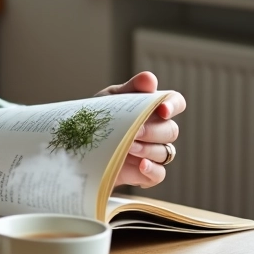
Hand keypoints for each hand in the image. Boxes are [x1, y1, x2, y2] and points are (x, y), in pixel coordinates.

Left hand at [96, 71, 184, 188]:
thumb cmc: (98, 118)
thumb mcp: (110, 99)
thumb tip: (150, 79)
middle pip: (171, 130)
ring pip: (166, 152)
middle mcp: (157, 131)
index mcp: (152, 109)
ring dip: (148, 149)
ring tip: (128, 147)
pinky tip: (141, 165)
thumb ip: (131, 88)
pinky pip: (159, 174)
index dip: (173, 106)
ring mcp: (153, 153)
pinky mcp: (144, 173)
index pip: (176, 103)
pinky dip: (152, 170)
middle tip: (135, 131)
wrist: (78, 144)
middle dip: (153, 131)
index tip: (162, 110)